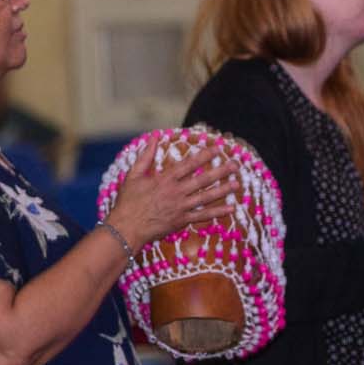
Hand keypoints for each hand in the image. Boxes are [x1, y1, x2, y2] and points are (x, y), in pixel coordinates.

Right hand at [104, 142, 240, 249]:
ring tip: (237, 183)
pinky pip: (203, 216)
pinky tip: (230, 208)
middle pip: (203, 180)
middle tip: (236, 164)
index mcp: (165, 179)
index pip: (189, 164)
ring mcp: (180, 207)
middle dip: (221, 171)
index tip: (217, 149)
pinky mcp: (181, 221)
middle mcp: (176, 192)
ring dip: (223, 190)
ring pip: (206, 197)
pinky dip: (217, 212)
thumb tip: (155, 136)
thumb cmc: (128, 202)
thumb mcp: (133, 175)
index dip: (204, 155)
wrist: (126, 228)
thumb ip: (146, 155)